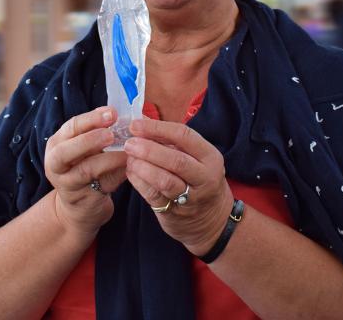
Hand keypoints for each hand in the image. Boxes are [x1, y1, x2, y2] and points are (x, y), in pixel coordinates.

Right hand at [44, 106, 127, 239]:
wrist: (79, 206)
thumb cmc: (85, 168)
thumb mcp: (85, 149)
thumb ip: (98, 132)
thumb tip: (124, 115)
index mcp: (57, 144)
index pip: (71, 127)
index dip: (91, 119)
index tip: (112, 112)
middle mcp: (56, 164)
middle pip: (66, 151)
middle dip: (90, 139)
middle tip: (111, 134)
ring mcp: (67, 184)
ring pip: (85, 170)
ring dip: (109, 159)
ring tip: (126, 152)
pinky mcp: (84, 199)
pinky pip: (103, 185)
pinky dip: (118, 174)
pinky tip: (130, 167)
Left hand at [124, 118, 234, 255]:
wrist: (212, 220)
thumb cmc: (198, 178)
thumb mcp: (196, 158)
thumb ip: (172, 142)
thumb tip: (141, 123)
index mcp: (210, 156)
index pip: (184, 135)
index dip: (158, 128)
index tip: (136, 125)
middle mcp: (205, 177)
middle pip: (176, 160)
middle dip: (149, 149)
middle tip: (129, 143)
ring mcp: (192, 198)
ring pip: (165, 181)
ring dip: (143, 167)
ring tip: (129, 158)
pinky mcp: (175, 213)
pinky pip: (154, 196)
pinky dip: (139, 182)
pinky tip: (131, 172)